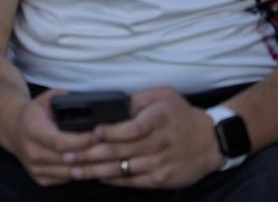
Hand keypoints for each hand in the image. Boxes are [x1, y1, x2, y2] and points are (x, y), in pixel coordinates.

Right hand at [3, 90, 101, 186]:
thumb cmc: (35, 113)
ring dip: (88, 167)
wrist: (13, 130)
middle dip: (90, 154)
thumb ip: (63, 99)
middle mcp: (32, 152)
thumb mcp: (46, 99)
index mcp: (33, 131)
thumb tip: (85, 102)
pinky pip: (65, 179)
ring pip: (69, 173)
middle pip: (67, 160)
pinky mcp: (40, 179)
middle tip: (108, 147)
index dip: (79, 141)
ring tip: (105, 158)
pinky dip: (80, 173)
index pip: (59, 142)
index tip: (97, 136)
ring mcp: (35, 169)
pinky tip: (92, 165)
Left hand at [64, 86, 223, 188]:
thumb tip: (117, 105)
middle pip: (118, 151)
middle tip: (67, 155)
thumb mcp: (164, 95)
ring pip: (121, 169)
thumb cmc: (182, 116)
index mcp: (157, 120)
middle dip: (89, 154)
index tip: (90, 132)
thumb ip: (139, 98)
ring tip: (74, 170)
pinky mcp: (160, 179)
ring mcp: (158, 164)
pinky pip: (132, 181)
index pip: (130, 128)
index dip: (109, 132)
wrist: (210, 142)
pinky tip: (98, 177)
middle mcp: (157, 144)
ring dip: (95, 171)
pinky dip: (113, 180)